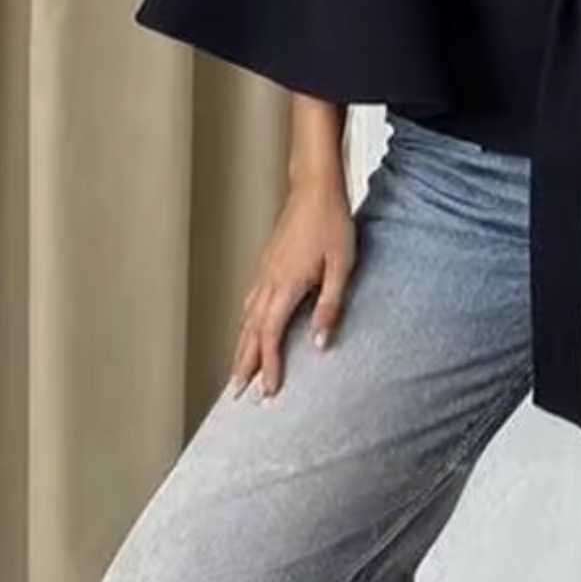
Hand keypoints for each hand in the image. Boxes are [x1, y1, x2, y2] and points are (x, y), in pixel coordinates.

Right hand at [228, 178, 356, 400]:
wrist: (315, 187)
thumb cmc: (331, 222)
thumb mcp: (341, 265)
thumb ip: (330, 305)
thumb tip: (320, 343)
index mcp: (286, 286)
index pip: (271, 337)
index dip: (269, 366)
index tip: (269, 392)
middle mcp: (269, 281)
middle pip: (250, 332)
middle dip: (245, 365)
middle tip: (238, 394)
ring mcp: (265, 271)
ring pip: (247, 318)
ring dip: (242, 346)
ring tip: (239, 370)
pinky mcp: (268, 262)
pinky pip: (250, 301)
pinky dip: (246, 323)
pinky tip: (249, 327)